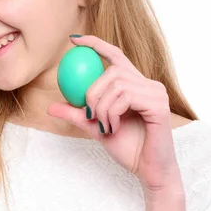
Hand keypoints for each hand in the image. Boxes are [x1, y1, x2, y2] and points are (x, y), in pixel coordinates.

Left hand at [47, 35, 181, 192]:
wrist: (147, 170)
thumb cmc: (126, 148)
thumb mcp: (95, 127)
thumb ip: (76, 114)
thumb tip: (50, 107)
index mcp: (135, 84)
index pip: (115, 55)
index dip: (95, 43)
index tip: (73, 40)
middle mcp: (148, 84)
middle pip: (112, 70)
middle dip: (93, 91)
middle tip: (89, 113)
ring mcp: (156, 92)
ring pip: (117, 85)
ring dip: (102, 107)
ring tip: (104, 126)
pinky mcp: (159, 104)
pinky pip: (126, 97)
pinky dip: (113, 113)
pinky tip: (113, 128)